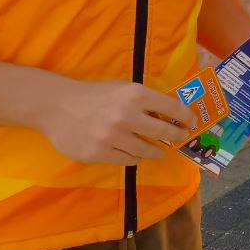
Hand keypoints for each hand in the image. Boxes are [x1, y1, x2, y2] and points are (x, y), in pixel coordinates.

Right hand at [41, 80, 195, 164]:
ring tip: (159, 151)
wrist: (58, 106)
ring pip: (146, 150)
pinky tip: (137, 155)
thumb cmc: (95, 95)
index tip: (192, 123)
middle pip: (163, 132)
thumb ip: (146, 100)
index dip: (186, 117)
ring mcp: (112, 137)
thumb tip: (172, 114)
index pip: (171, 108)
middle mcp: (126, 115)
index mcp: (135, 95)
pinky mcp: (99, 153)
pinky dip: (135, 158)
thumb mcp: (124, 88)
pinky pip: (128, 160)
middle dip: (176, 136)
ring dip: (156, 151)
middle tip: (180, 138)